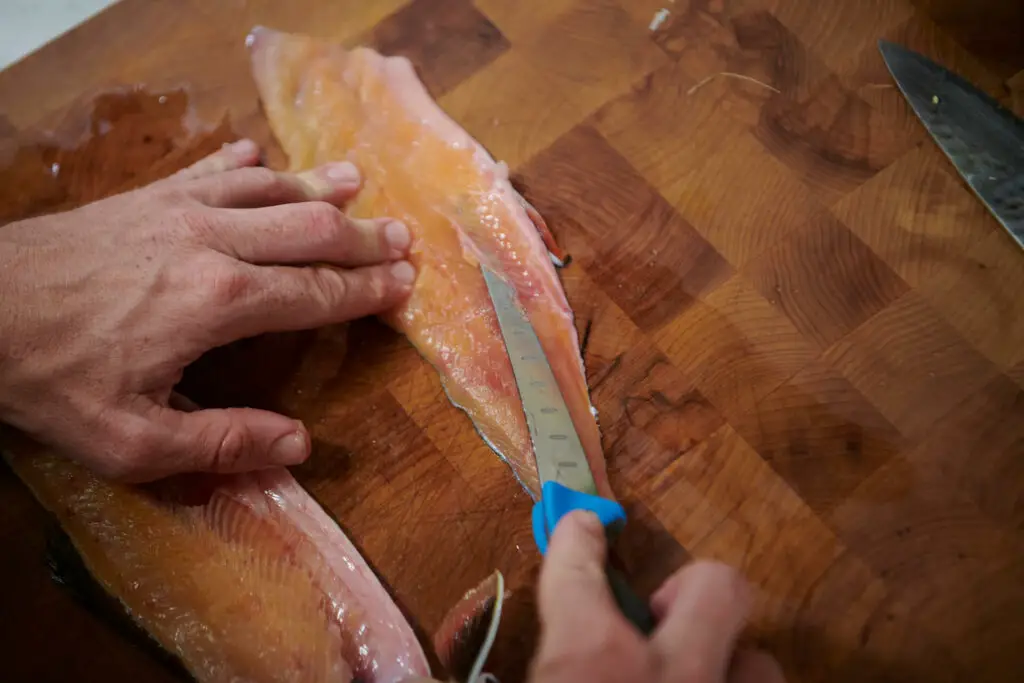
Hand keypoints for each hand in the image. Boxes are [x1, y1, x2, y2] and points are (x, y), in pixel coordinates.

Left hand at [0, 139, 414, 481]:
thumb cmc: (50, 379)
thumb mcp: (130, 440)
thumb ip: (220, 442)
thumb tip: (300, 446)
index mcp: (219, 302)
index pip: (315, 291)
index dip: (366, 289)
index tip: (405, 284)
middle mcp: (211, 243)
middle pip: (307, 231)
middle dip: (361, 236)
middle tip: (403, 237)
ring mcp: (176, 209)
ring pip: (267, 189)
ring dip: (317, 187)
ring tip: (357, 182)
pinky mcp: (143, 196)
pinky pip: (208, 169)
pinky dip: (242, 163)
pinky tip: (258, 155)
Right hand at [529, 511, 786, 682]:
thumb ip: (552, 660)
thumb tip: (553, 654)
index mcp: (594, 661)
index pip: (578, 574)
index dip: (577, 544)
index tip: (582, 527)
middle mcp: (676, 674)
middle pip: (716, 586)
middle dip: (692, 587)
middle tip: (660, 618)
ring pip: (759, 662)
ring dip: (727, 663)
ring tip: (694, 676)